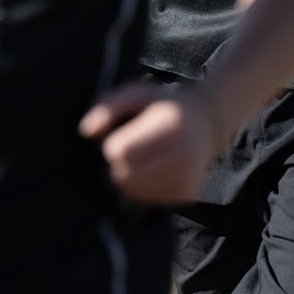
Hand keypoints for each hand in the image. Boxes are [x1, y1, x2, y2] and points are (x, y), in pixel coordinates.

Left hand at [79, 79, 220, 203]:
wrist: (207, 121)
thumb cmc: (164, 104)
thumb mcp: (137, 93)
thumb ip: (109, 106)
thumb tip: (86, 131)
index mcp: (169, 124)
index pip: (119, 152)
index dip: (113, 145)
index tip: (124, 135)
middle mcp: (183, 153)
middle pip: (124, 176)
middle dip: (119, 165)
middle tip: (132, 150)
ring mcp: (188, 176)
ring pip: (136, 192)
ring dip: (131, 179)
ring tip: (145, 158)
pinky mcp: (188, 194)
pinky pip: (150, 200)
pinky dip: (146, 188)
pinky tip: (156, 170)